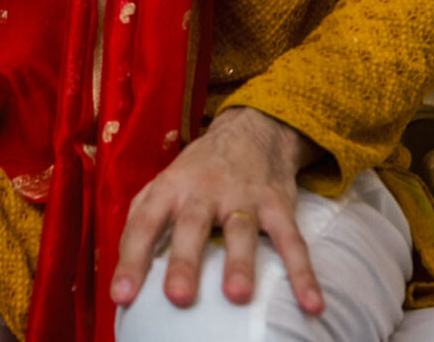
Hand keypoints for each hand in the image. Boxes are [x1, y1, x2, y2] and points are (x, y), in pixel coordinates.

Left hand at [109, 107, 324, 314]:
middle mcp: (204, 191)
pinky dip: (303, 272)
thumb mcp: (165, 183)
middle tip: (178, 298)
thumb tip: (123, 265)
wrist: (252, 128)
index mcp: (170, 188)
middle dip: (185, 262)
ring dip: (240, 264)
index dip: (132, 259)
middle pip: (192, 225)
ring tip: (237, 297)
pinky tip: (311, 304)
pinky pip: (292, 240)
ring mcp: (243, 197)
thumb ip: (143, 218)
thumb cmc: (199, 170)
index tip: (122, 295)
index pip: (145, 223)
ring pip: (240, 232)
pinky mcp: (278, 204)